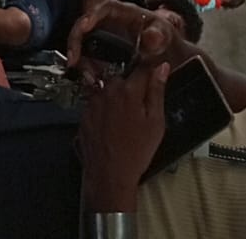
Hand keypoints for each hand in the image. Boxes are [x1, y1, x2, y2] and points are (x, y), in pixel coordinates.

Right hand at [67, 0, 181, 75]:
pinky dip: (86, 68)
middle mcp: (111, 22)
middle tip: (73, 59)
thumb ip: (157, 35)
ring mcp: (105, 36)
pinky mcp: (103, 51)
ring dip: (80, 58)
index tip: (84, 27)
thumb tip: (148, 38)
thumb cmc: (166, 40)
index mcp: (125, 12)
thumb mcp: (165, 35)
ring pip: (84, 42)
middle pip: (86, 24)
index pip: (104, 7)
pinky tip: (91, 80)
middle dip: (76, 40)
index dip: (91, 14)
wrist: (168, 57)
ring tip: (86, 76)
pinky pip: (88, 57)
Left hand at [79, 64, 169, 212]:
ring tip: (124, 120)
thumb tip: (161, 68)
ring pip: (109, 89)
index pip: (142, 67)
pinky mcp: (84, 113)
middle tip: (139, 107)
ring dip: (117, 96)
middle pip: (123, 77)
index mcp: (128, 91)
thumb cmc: (135, 153)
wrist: (109, 177)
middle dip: (132, 86)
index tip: (154, 72)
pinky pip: (97, 102)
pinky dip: (105, 108)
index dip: (150, 69)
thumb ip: (157, 91)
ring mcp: (93, 102)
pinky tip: (112, 126)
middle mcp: (108, 91)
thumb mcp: (156, 123)